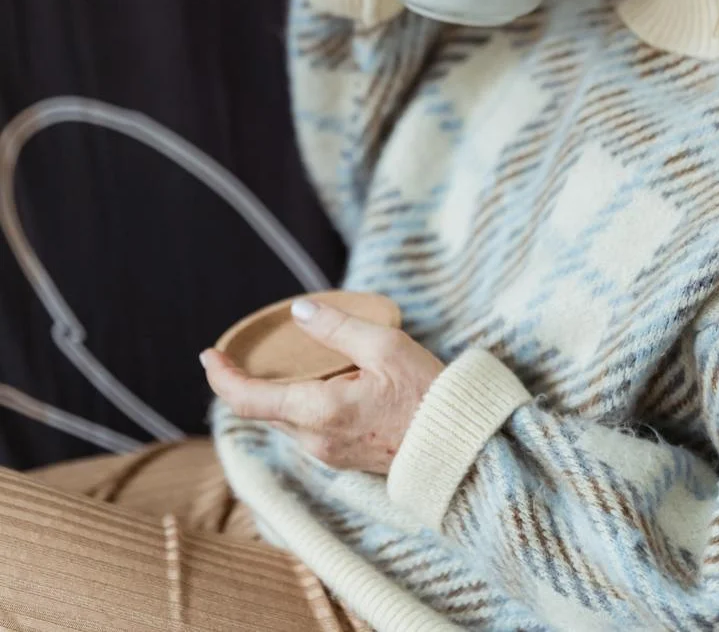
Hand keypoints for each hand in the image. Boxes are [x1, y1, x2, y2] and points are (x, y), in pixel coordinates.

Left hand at [200, 299, 445, 473]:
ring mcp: (327, 453)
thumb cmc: (426, 394)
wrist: (457, 447)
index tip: (208, 355)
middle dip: (246, 380)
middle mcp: (314, 439)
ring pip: (284, 419)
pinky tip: (317, 380)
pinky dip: (297, 402)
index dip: (222, 378)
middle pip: (263, 409)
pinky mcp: (342, 457)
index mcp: (319, 411)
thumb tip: (298, 312)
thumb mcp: (385, 345)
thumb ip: (337, 327)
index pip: (248, 400)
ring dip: (276, 391)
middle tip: (243, 349)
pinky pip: (304, 427)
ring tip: (284, 359)